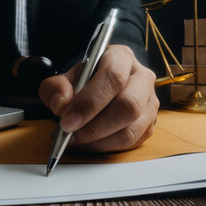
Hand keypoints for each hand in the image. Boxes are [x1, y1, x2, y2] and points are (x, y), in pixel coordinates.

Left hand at [39, 45, 157, 151]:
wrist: (98, 87)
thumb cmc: (84, 81)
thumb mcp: (65, 78)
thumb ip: (56, 88)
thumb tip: (61, 104)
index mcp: (121, 58)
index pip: (112, 77)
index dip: (89, 102)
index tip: (68, 121)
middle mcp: (142, 78)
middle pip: (127, 106)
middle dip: (94, 127)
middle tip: (70, 135)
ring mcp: (149, 103)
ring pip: (130, 130)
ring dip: (98, 141)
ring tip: (76, 140)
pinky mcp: (149, 125)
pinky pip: (131, 143)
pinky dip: (105, 147)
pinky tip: (88, 143)